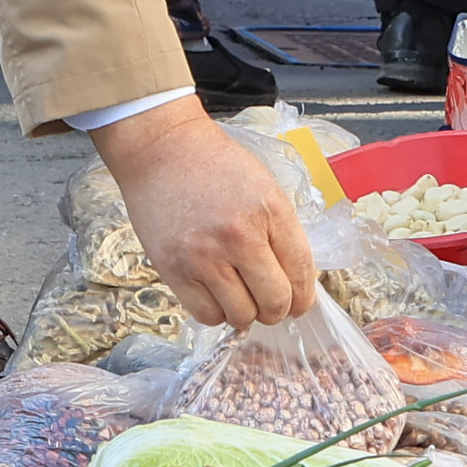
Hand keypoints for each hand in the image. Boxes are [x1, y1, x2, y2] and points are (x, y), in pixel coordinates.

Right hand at [91, 102, 316, 327]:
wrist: (161, 150)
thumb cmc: (215, 165)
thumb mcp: (264, 186)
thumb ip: (281, 231)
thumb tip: (295, 280)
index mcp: (270, 211)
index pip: (301, 271)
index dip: (304, 297)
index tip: (300, 303)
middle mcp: (238, 237)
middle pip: (274, 302)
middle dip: (278, 309)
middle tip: (271, 302)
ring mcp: (203, 257)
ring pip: (241, 316)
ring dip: (246, 312)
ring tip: (240, 294)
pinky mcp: (173, 270)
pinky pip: (205, 315)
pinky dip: (216, 312)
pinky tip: (216, 293)